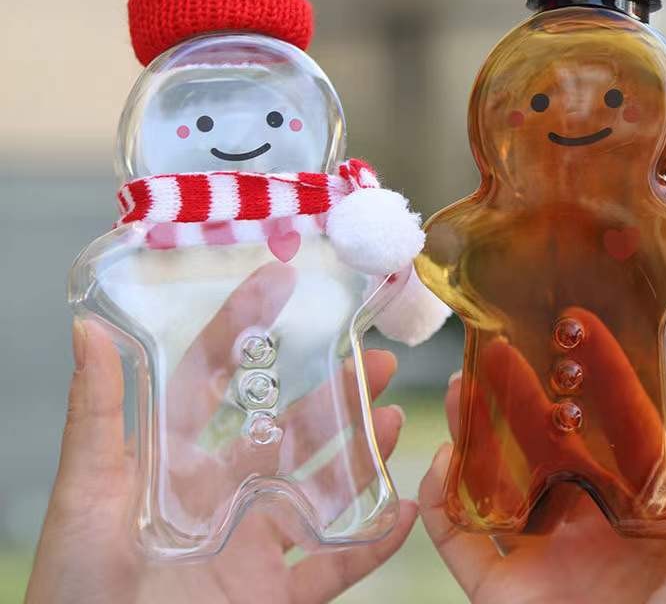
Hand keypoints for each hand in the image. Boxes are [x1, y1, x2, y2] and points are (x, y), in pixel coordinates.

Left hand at [27, 302, 413, 602]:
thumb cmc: (75, 590)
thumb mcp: (84, 494)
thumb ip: (96, 413)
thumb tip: (89, 328)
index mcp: (176, 460)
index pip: (217, 379)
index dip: (246, 329)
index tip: (280, 282)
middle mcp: (223, 494)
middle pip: (288, 429)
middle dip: (333, 391)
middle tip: (375, 359)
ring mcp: (253, 544)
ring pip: (320, 489)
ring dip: (361, 454)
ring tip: (394, 420)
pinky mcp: (275, 596)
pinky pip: (333, 567)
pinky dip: (371, 543)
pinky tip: (402, 511)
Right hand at [419, 365, 665, 603]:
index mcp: (632, 511)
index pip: (600, 435)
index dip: (580, 387)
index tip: (563, 339)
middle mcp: (581, 527)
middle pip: (535, 450)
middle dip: (512, 401)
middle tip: (497, 355)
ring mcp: (538, 559)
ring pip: (489, 484)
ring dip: (468, 435)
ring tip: (459, 388)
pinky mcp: (501, 592)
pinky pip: (457, 540)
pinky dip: (438, 502)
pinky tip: (441, 461)